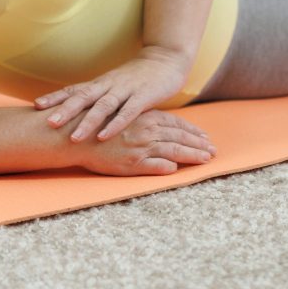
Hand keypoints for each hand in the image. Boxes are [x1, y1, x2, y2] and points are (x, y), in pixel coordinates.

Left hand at [34, 54, 192, 141]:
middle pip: (83, 97)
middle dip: (65, 110)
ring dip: (88, 121)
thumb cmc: (138, 77)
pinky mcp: (144, 96)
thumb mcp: (114, 85)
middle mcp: (109, 85)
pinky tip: (105, 136)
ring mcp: (126, 89)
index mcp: (101, 83)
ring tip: (74, 137)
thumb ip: (98, 98)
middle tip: (48, 123)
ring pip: (103, 106)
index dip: (55, 96)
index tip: (36, 105)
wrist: (167, 60)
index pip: (74, 89)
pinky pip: (128, 112)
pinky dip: (115, 124)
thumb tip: (74, 112)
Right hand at [71, 108, 217, 175]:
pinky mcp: (131, 162)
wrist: (73, 134)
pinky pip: (153, 166)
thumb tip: (159, 127)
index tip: (205, 136)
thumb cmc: (98, 125)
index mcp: (146, 118)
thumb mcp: (125, 117)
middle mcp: (147, 130)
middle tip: (214, 150)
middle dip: (199, 143)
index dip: (193, 130)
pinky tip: (176, 170)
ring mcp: (140, 146)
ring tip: (206, 159)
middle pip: (180, 137)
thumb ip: (144, 123)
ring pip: (174, 150)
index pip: (176, 124)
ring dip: (192, 155)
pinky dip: (166, 168)